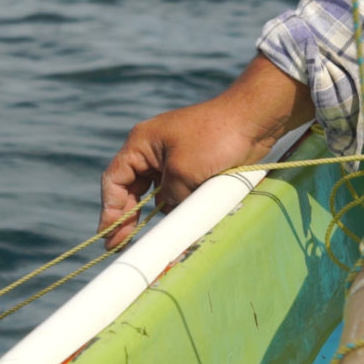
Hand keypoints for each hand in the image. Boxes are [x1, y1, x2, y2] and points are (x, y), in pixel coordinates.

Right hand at [98, 54, 314, 249]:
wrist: (254, 118)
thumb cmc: (215, 140)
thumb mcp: (183, 175)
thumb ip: (168, 198)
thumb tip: (167, 214)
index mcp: (141, 143)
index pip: (115, 180)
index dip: (110, 210)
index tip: (109, 236)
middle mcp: (152, 149)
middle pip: (130, 187)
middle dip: (126, 215)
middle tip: (119, 244)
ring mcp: (172, 156)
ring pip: (152, 191)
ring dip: (149, 212)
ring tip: (142, 238)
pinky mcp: (192, 163)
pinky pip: (173, 189)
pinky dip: (171, 206)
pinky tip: (171, 223)